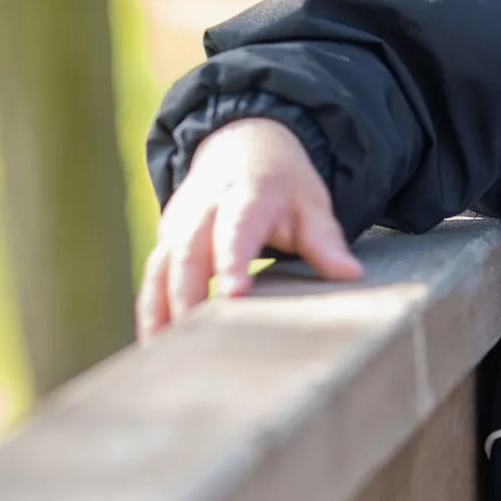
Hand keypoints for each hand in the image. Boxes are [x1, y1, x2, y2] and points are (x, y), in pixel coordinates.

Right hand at [137, 117, 361, 340]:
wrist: (242, 145)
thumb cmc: (282, 184)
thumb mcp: (310, 203)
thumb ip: (325, 241)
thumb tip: (350, 274)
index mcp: (245, 196)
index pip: (236, 230)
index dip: (232, 261)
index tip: (234, 294)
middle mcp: (203, 210)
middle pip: (190, 254)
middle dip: (189, 296)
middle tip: (197, 340)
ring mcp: (178, 225)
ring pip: (162, 269)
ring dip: (162, 311)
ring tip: (168, 354)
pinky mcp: (165, 241)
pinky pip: (151, 278)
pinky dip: (150, 310)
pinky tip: (155, 346)